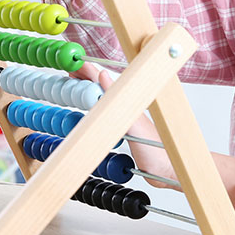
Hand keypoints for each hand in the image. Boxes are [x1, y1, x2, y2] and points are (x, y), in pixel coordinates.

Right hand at [71, 63, 177, 188]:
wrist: (166, 172)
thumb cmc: (155, 151)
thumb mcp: (133, 124)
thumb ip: (118, 101)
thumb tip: (103, 75)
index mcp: (126, 102)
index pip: (102, 80)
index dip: (87, 70)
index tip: (72, 63)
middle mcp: (123, 109)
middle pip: (99, 89)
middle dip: (84, 79)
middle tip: (68, 73)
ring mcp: (122, 121)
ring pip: (100, 103)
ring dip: (86, 95)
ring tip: (74, 90)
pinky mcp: (123, 135)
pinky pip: (102, 118)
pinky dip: (91, 113)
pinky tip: (87, 116)